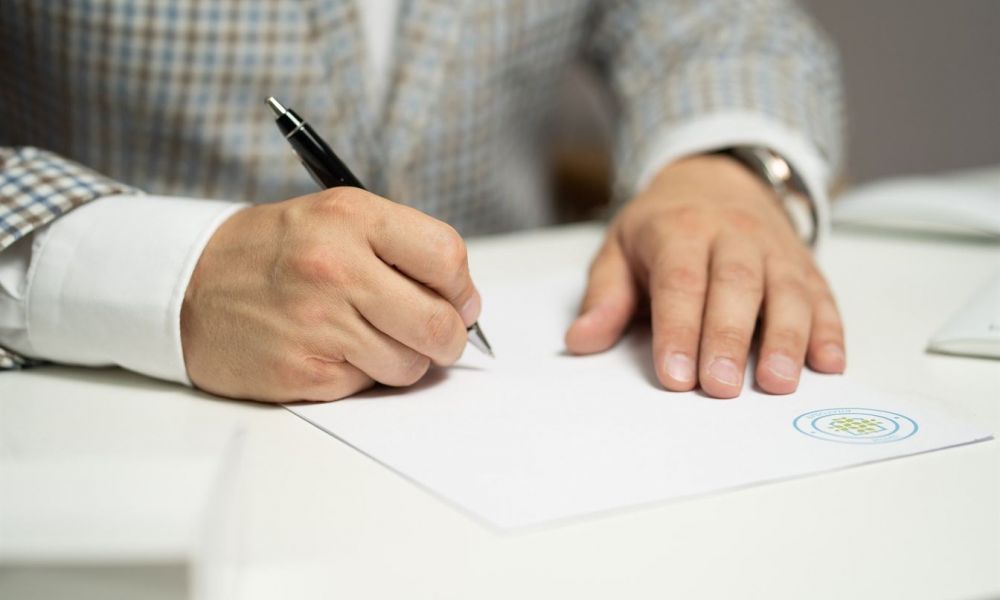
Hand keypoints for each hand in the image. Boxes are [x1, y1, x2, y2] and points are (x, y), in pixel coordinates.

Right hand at [181, 188, 480, 401]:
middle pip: (439, 323)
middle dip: (448, 338)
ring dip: (402, 359)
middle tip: (434, 335)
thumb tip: (462, 302)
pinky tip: (330, 351)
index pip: (446, 256)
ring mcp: (318, 323)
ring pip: (410, 364)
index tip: (459, 301)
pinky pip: (367, 386)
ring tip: (367, 337)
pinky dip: (360, 375)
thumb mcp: (334, 219)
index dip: (462, 288)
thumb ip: (399, 248)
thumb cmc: (272, 253)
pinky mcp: (302, 372)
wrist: (186, 286)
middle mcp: (336, 268)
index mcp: (351, 218)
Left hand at [565, 154, 844, 397]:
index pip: (679, 281)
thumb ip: (604, 297)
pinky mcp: (805, 265)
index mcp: (679, 230)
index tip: (674, 376)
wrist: (716, 179)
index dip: (677, 329)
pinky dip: (829, 330)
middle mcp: (733, 234)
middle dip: (728, 338)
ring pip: (785, 290)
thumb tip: (581, 340)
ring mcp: (774, 248)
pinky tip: (829, 365)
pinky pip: (821, 294)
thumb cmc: (662, 228)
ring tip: (778, 383)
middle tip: (721, 388)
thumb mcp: (619, 249)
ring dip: (786, 339)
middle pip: (735, 285)